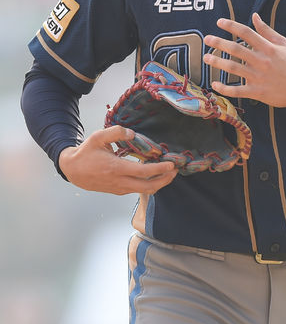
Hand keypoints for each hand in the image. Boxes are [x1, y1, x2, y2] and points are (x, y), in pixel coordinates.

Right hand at [58, 125, 177, 195]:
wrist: (72, 170)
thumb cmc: (86, 153)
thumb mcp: (98, 138)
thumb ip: (116, 132)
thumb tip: (133, 134)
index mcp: (116, 168)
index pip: (143, 172)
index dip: (160, 169)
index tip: (172, 164)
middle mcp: (120, 181)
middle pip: (148, 186)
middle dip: (165, 180)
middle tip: (175, 171)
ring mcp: (119, 188)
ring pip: (144, 190)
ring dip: (159, 183)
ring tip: (168, 173)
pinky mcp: (118, 191)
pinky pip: (137, 190)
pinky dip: (149, 184)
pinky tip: (154, 175)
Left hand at [203, 13, 285, 111]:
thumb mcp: (283, 44)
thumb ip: (267, 31)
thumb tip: (254, 16)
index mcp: (268, 48)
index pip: (246, 33)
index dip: (232, 26)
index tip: (219, 22)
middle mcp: (261, 61)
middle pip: (236, 50)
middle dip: (219, 43)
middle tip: (207, 38)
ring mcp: (258, 77)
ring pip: (233, 68)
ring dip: (217, 62)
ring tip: (206, 57)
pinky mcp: (257, 92)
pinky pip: (237, 91)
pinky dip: (224, 89)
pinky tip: (214, 84)